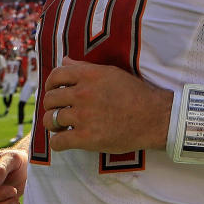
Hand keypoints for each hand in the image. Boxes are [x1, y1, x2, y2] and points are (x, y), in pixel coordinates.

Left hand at [41, 57, 172, 153]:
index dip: (50, 84)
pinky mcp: (87, 138)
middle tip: (57, 111)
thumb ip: (84, 67)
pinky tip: (64, 140)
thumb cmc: (135, 93)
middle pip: (50, 99)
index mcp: (88, 75)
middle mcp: (82, 94)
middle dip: (50, 106)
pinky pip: (58, 142)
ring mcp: (83, 117)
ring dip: (53, 124)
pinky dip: (57, 142)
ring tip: (61, 126)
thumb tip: (65, 60)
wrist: (154, 118)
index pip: (55, 76)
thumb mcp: (110, 73)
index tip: (53, 91)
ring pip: (50, 120)